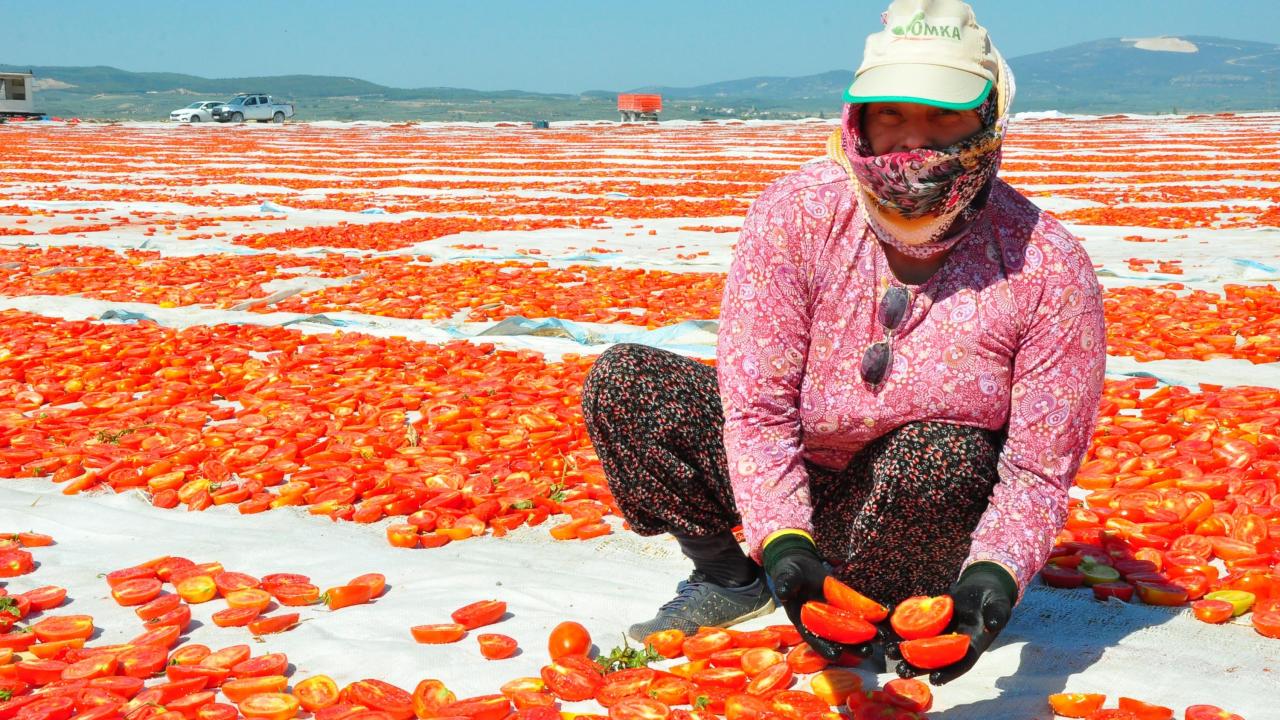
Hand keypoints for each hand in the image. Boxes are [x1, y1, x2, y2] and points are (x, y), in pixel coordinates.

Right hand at [761, 532, 872, 660]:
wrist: (801, 565)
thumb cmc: (790, 573)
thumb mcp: (786, 577)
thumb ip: (786, 584)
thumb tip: (783, 591)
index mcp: (804, 622)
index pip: (814, 639)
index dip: (825, 647)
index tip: (837, 655)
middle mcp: (821, 623)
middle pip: (838, 639)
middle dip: (853, 647)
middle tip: (868, 652)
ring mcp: (835, 614)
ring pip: (851, 628)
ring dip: (867, 635)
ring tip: (882, 638)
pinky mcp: (845, 604)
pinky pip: (859, 611)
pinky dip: (871, 615)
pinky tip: (885, 615)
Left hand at [889, 562, 1015, 683]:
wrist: (980, 588)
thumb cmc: (993, 598)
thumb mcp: (999, 605)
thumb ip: (997, 614)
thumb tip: (994, 624)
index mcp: (973, 645)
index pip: (961, 663)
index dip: (949, 672)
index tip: (934, 679)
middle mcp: (955, 643)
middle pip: (936, 659)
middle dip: (918, 667)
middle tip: (901, 671)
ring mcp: (941, 633)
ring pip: (922, 645)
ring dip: (905, 649)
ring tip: (888, 651)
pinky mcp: (932, 622)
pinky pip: (916, 626)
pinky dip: (902, 627)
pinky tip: (887, 626)